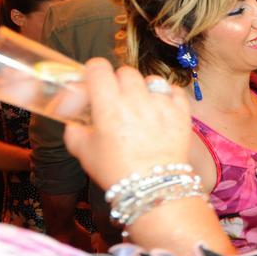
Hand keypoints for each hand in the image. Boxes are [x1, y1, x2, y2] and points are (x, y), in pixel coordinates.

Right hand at [63, 60, 191, 190]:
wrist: (153, 188)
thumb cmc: (115, 171)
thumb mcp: (83, 152)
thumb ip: (75, 130)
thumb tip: (75, 120)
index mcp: (108, 106)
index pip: (99, 68)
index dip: (94, 71)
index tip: (94, 79)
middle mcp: (136, 100)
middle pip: (125, 72)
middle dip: (118, 81)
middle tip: (117, 97)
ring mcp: (162, 105)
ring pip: (151, 79)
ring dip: (144, 88)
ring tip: (141, 105)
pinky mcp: (182, 113)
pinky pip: (175, 91)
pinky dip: (168, 95)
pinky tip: (161, 107)